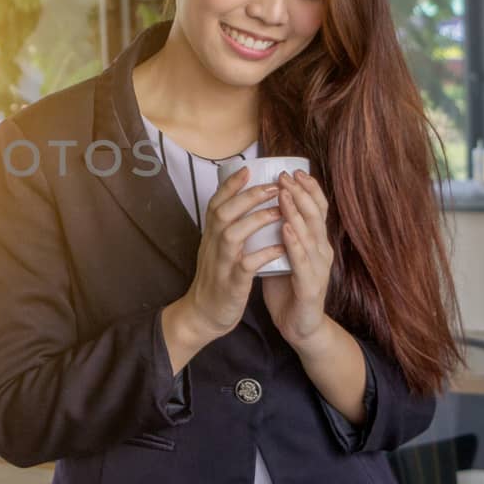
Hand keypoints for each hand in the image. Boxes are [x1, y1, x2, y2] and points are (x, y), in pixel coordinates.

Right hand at [165, 167, 285, 350]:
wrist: (203, 315)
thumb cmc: (216, 279)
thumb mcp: (215, 249)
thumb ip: (226, 228)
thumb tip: (241, 203)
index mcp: (210, 236)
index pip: (216, 203)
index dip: (230, 185)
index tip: (247, 169)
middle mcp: (212, 245)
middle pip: (224, 213)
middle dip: (248, 197)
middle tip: (273, 186)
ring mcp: (221, 264)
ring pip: (233, 234)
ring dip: (256, 220)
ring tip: (280, 211)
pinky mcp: (231, 283)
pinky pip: (247, 265)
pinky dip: (264, 254)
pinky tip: (280, 247)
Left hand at [262, 170, 336, 352]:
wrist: (300, 327)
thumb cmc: (289, 289)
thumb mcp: (284, 255)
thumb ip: (279, 234)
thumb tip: (263, 208)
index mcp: (315, 243)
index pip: (316, 209)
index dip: (307, 189)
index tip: (292, 170)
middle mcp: (321, 251)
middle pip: (315, 215)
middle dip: (300, 193)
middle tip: (286, 175)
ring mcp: (318, 268)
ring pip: (310, 234)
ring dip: (297, 212)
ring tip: (284, 193)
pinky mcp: (311, 286)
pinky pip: (302, 261)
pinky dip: (294, 243)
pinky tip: (286, 229)